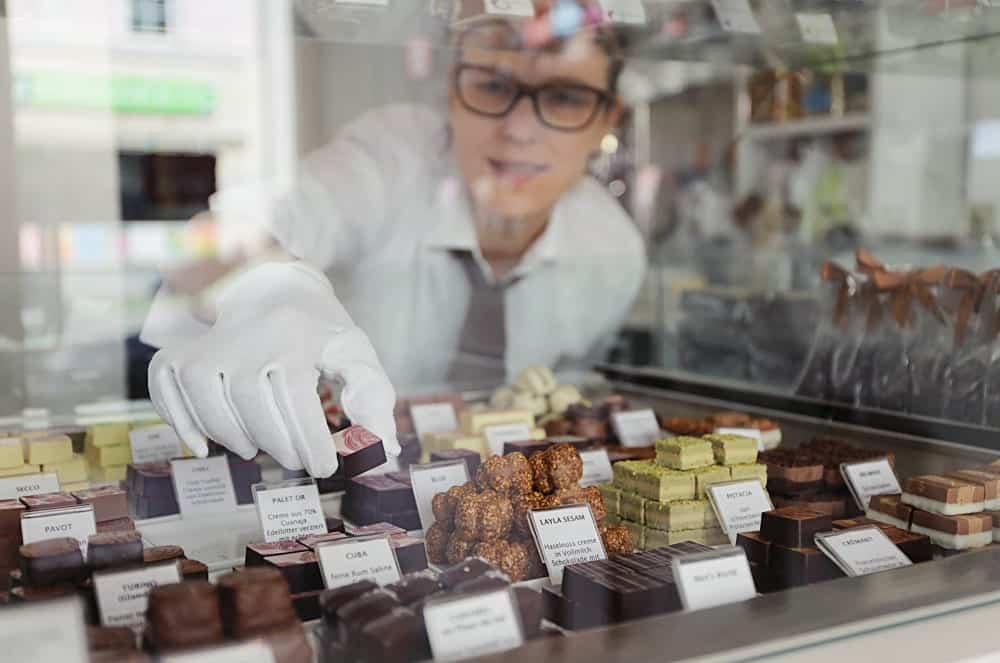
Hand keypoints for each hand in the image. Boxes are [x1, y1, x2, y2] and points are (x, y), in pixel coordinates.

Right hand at [147, 262, 398, 476]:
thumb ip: (372, 397)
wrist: (272, 283)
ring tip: (256, 451)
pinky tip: (201, 447)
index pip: (297, 398)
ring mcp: (208, 343)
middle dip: (277, 443)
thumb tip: (383, 450)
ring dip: (231, 436)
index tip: (325, 467)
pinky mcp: (182, 350)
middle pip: (251, 404)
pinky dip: (177, 419)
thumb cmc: (318, 329)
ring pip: (208, 399)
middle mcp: (246, 338)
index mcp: (293, 336)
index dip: (310, 441)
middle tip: (297, 461)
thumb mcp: (353, 351)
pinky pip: (166, 385)